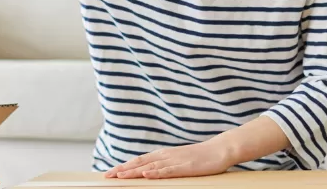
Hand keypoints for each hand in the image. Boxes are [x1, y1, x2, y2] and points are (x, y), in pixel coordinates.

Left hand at [104, 140, 233, 178]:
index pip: (138, 161)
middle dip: (123, 170)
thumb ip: (165, 165)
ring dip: (134, 172)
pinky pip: (168, 171)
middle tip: (107, 176)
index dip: (124, 166)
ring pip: (150, 167)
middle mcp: (165, 156)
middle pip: (139, 163)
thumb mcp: (179, 161)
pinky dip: (156, 173)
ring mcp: (175, 161)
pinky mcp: (185, 167)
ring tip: (120, 176)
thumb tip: (151, 172)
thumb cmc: (200, 157)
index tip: (110, 172)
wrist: (219, 149)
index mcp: (163, 154)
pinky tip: (146, 175)